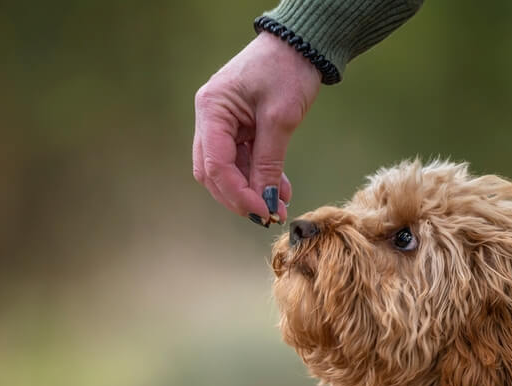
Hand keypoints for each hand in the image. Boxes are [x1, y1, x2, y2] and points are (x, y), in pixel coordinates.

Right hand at [193, 31, 320, 224]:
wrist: (301, 44)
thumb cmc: (288, 70)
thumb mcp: (281, 118)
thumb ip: (269, 162)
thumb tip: (266, 201)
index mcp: (212, 109)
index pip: (215, 165)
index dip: (238, 194)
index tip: (264, 211)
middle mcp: (210, 118)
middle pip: (213, 172)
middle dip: (240, 197)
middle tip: (268, 214)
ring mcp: (222, 123)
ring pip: (228, 170)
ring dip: (252, 190)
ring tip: (281, 203)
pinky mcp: (237, 128)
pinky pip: (242, 160)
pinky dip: (259, 176)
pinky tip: (281, 189)